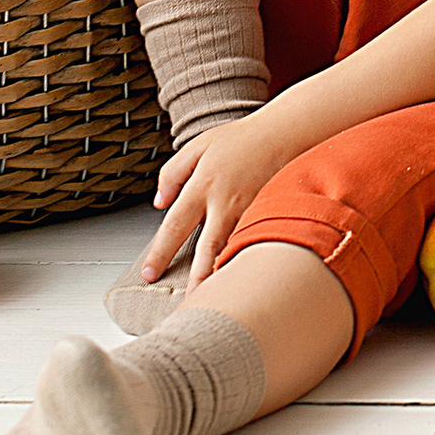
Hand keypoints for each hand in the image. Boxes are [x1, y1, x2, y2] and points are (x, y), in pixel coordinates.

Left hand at [138, 109, 307, 291]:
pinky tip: (243, 277)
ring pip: (233, 249)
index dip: (160, 252)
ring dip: (222, 274)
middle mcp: (224, 202)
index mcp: (202, 185)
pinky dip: (246, 260)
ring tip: (216, 298)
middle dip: (196, 279)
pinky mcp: (269, 214)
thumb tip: (159, 203)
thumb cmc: (240, 139)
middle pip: (206, 249)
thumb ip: (172, 173)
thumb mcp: (197, 146)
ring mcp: (250, 210)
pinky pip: (254, 242)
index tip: (150, 273)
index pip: (174, 226)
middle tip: (188, 303)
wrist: (284, 132)